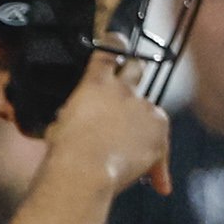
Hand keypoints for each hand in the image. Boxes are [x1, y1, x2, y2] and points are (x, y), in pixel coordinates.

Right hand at [40, 51, 169, 198]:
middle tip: (127, 84)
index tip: (116, 39)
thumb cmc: (64, 149)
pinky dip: (159, 164)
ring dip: (142, 124)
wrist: (86, 171)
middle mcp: (125, 90)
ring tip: (129, 149)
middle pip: (137, 68)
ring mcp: (146, 110)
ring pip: (150, 110)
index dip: (114, 42)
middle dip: (133, 73)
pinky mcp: (160, 133)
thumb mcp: (61, 124)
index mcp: (96, 83)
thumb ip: (77, 114)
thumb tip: (77, 119)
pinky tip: (159, 184)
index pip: (108, 50)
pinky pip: (162, 147)